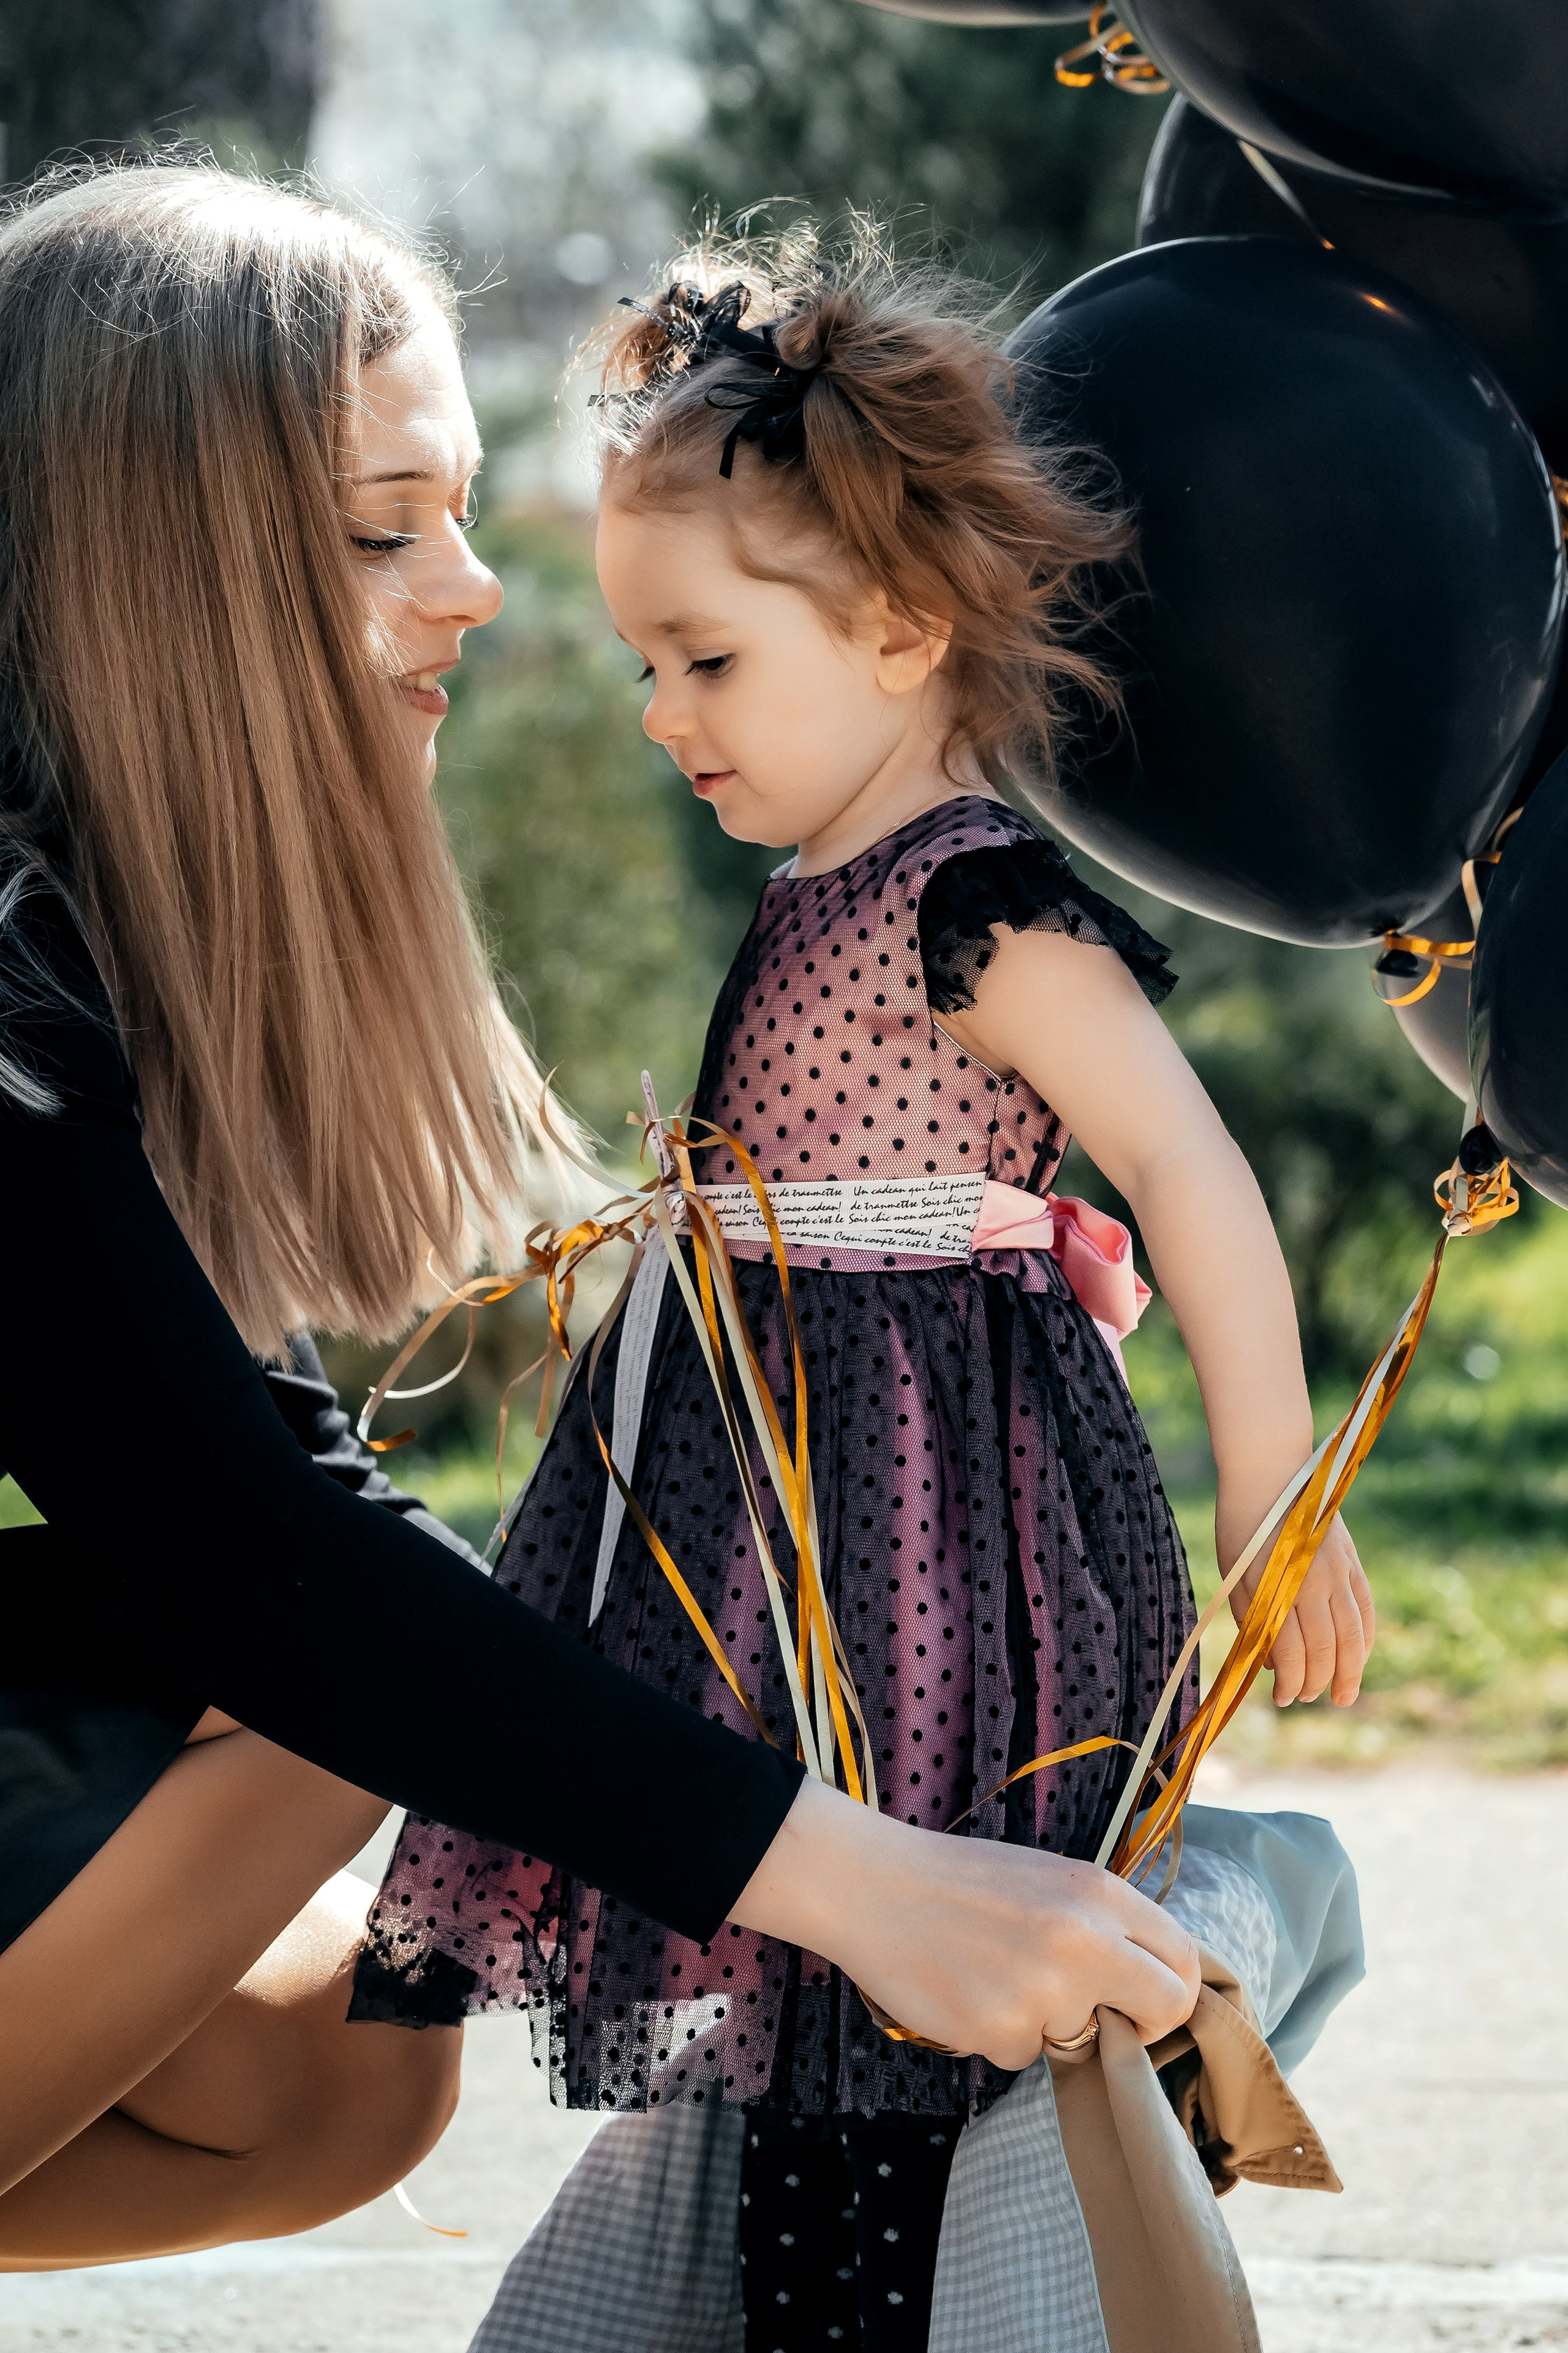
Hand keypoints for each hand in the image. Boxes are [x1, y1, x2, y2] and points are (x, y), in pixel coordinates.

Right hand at [730, 1778, 1200, 2069]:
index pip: (1183, 1958)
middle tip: (1099, 2022)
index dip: (1172, 1991)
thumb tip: (1142, 1980)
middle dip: (1142, 2029)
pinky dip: (998, 2036)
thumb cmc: (960, 1881)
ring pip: (1080, 2039)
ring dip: (1045, 2024)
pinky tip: (966, 1994)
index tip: (1143, 2003)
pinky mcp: (1002, 2029)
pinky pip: (1022, 2055)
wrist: (873, 1886)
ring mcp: (1045, 1988)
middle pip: (1166, 2009)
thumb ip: (1100, 1923)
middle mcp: (1084, 1938)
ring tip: (994, 1977)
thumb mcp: (1047, 1879)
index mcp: (1098, 1892)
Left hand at [1222, 1500, 1375, 1706]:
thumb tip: (1271, 1664)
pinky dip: (1366, 1638)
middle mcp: (1315, 1582)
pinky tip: (1358, 1658)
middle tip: (1306, 1698)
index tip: (1281, 1698)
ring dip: (1350, 1671)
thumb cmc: (1242, 1525)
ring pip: (1354, 1634)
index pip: (1291, 1651)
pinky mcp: (1353, 1562)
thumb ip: (1254, 1619)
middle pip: (1325, 1648)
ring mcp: (1340, 1571)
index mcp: (1280, 1585)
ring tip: (1343, 1696)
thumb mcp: (1236, 1574)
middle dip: (1316, 1681)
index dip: (1289, 1681)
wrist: (1270, 1472)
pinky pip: (1366, 1609)